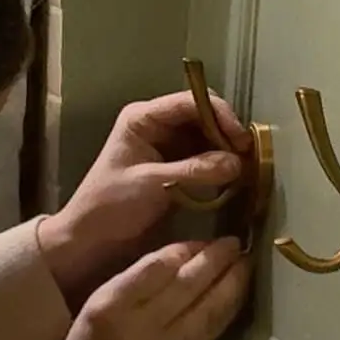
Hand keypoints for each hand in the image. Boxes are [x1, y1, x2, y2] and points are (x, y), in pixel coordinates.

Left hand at [38, 89, 249, 298]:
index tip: (240, 140)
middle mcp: (158, 125)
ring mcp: (167, 145)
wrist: (91, 238)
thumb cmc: (110, 205)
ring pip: (207, 137)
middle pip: (203, 116)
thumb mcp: (152, 185)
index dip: (220, 115)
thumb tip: (237, 163)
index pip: (190, 102)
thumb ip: (194, 171)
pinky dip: (220, 165)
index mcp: (144, 118)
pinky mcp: (176, 166)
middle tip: (247, 157)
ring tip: (245, 169)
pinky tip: (233, 177)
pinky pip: (205, 158)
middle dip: (226, 134)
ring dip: (226, 151)